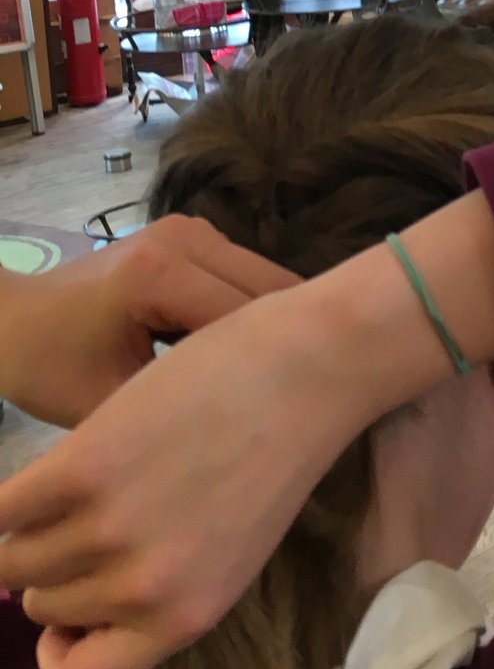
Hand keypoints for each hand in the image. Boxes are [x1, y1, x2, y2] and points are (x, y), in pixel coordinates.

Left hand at [0, 216, 298, 430]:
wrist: (13, 321)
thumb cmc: (50, 369)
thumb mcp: (110, 406)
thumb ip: (176, 416)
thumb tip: (249, 438)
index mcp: (159, 273)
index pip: (248, 322)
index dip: (272, 370)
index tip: (290, 419)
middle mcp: (186, 237)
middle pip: (270, 291)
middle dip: (279, 346)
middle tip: (288, 406)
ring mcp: (194, 230)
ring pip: (266, 283)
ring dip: (268, 331)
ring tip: (266, 384)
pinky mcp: (197, 237)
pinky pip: (246, 279)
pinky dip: (250, 318)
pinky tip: (241, 359)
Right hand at [0, 278, 352, 668]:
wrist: (314, 369)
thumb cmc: (282, 448)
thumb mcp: (232, 552)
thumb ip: (166, 589)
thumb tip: (81, 609)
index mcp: (183, 620)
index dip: (60, 649)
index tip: (73, 610)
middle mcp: (141, 593)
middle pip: (43, 604)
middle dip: (59, 565)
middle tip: (96, 511)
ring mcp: (107, 532)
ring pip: (16, 558)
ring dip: (34, 525)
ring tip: (81, 483)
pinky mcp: (81, 469)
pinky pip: (1, 509)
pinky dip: (8, 497)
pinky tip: (44, 474)